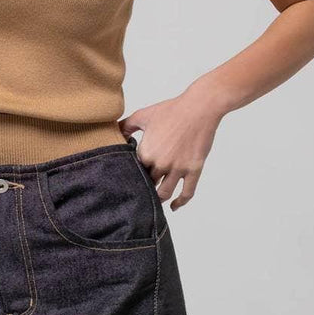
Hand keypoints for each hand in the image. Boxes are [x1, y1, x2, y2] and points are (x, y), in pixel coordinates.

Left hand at [118, 91, 223, 211]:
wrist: (198, 108)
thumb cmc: (171, 110)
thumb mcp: (143, 115)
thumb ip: (127, 126)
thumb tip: (115, 131)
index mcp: (146, 152)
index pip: (134, 171)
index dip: (131, 174)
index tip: (129, 178)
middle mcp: (161, 163)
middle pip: (148, 183)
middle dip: (143, 187)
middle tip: (139, 191)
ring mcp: (178, 168)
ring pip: (164, 193)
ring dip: (158, 198)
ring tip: (154, 200)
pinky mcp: (194, 170)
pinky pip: (187, 193)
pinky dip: (180, 203)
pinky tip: (174, 206)